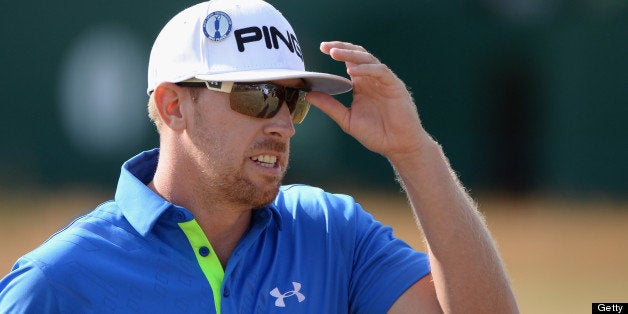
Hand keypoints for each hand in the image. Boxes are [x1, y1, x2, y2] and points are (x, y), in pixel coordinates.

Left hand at [307, 41, 429, 160]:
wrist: (397, 146)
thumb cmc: (375, 134)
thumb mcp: (347, 119)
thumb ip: (330, 106)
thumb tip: (308, 95)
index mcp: (362, 84)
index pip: (349, 61)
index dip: (337, 51)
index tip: (322, 47)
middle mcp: (372, 79)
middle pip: (358, 55)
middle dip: (341, 48)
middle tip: (325, 47)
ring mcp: (384, 81)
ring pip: (368, 59)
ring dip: (351, 55)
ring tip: (335, 54)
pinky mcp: (395, 86)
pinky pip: (380, 71)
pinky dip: (366, 69)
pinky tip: (351, 71)